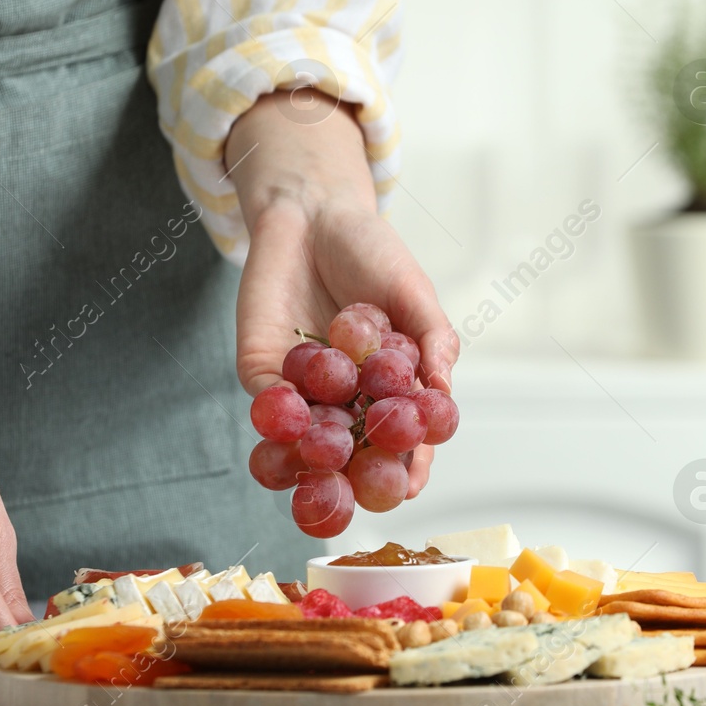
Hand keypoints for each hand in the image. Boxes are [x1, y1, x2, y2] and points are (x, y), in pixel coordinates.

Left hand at [227, 90, 458, 496]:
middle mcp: (348, 401)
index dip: (408, 464)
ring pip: (308, 443)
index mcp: (390, 390)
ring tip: (326, 476)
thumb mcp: (415, 294)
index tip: (411, 483)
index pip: (403, 439)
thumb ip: (432, 340)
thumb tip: (442, 391)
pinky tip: (291, 422)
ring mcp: (304, 392)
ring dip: (314, 462)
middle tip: (364, 494)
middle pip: (354, 455)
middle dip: (358, 478)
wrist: (313, 212)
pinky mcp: (264, 372)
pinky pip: (269, 405)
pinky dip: (278, 418)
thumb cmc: (373, 254)